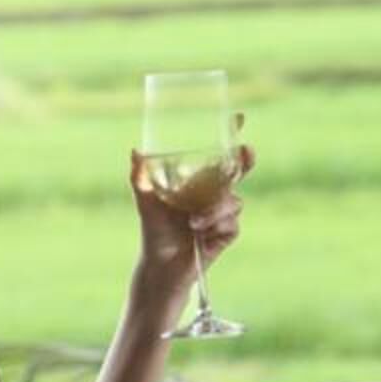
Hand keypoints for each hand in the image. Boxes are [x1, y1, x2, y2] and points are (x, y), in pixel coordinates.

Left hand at [128, 132, 253, 286]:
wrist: (160, 264)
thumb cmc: (153, 230)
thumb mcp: (145, 200)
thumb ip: (140, 176)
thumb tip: (135, 150)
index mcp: (198, 181)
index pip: (219, 155)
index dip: (230, 136)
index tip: (237, 117)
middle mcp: (214, 194)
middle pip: (239, 170)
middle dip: (245, 159)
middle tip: (246, 152)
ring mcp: (222, 213)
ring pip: (233, 200)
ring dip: (214, 210)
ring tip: (193, 222)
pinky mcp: (226, 233)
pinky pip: (232, 223)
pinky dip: (215, 226)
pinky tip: (200, 234)